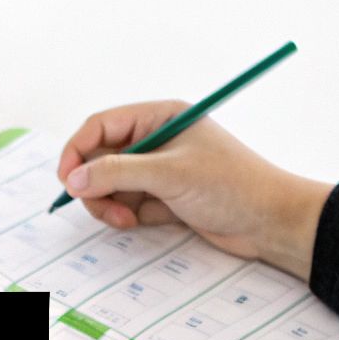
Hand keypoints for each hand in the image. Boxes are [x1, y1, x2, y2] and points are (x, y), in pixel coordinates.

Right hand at [56, 100, 332, 280]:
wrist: (271, 222)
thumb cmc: (231, 185)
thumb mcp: (169, 175)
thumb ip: (116, 174)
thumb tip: (73, 180)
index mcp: (159, 117)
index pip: (101, 126)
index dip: (77, 151)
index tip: (67, 181)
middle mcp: (156, 139)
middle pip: (100, 158)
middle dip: (96, 184)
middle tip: (102, 208)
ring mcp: (160, 169)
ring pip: (111, 185)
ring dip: (110, 204)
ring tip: (127, 220)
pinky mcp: (164, 197)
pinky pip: (128, 203)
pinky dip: (127, 215)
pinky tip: (144, 222)